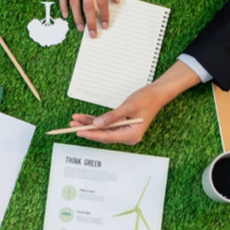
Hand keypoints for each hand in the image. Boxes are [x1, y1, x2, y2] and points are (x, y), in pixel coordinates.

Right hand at [58, 0, 120, 37]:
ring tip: (80, 27)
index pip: (102, 0)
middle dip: (91, 21)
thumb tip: (116, 0)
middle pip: (87, 5)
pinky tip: (66, 15)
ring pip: (74, 1)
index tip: (106, 25)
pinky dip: (64, 5)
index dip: (104, 14)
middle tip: (92, 34)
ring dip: (77, 17)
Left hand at [70, 61, 201, 144]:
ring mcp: (124, 131)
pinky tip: (84, 118)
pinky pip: (106, 125)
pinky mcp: (121, 125)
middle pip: (103, 135)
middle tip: (72, 124)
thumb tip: (97, 124)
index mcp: (131, 135)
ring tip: (74, 120)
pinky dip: (95, 121)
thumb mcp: (128, 107)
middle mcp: (127, 136)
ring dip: (88, 124)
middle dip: (86, 129)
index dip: (91, 134)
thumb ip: (112, 117)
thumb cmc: (146, 99)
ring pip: (102, 130)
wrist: (157, 93)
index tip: (78, 132)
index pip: (107, 137)